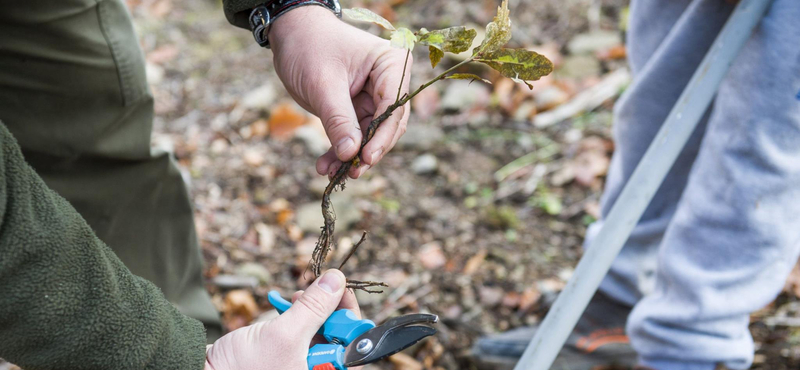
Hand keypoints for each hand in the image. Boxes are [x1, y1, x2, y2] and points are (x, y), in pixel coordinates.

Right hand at [205, 269, 360, 369]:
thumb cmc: (243, 367)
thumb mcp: (285, 333)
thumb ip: (315, 307)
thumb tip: (337, 280)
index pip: (352, 348)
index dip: (350, 317)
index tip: (343, 291)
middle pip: (337, 338)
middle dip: (329, 310)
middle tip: (320, 289)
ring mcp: (299, 366)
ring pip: (319, 333)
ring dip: (312, 310)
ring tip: (298, 296)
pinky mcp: (284, 359)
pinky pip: (301, 335)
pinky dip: (296, 317)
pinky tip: (287, 305)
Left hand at [269, 6, 411, 178]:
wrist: (291, 35)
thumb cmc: (308, 46)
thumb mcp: (322, 84)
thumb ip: (338, 119)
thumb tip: (350, 154)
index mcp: (392, 64)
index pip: (393, 106)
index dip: (381, 135)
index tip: (364, 158)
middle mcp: (390, 81)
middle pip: (388, 125)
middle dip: (368, 151)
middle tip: (350, 174)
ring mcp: (376, 96)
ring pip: (372, 135)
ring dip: (352, 156)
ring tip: (331, 173)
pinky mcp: (360, 108)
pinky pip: (356, 135)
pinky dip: (341, 150)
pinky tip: (326, 166)